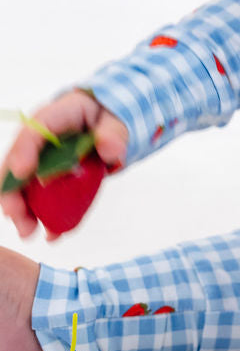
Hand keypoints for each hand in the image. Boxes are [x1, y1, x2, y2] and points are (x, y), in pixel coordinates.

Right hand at [0, 88, 127, 241]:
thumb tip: (109, 148)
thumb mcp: (115, 121)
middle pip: (16, 162)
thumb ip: (113, 133)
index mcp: (55, 117)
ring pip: (22, 185)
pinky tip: (52, 233)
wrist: (105, 126)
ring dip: (23, 210)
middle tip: (17, 215)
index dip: (24, 150)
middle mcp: (39, 140)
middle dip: (12, 191)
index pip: (35, 129)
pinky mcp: (48, 179)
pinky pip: (41, 198)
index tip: (22, 173)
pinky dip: (45, 216)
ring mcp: (40, 160)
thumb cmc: (105, 118)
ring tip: (29, 232)